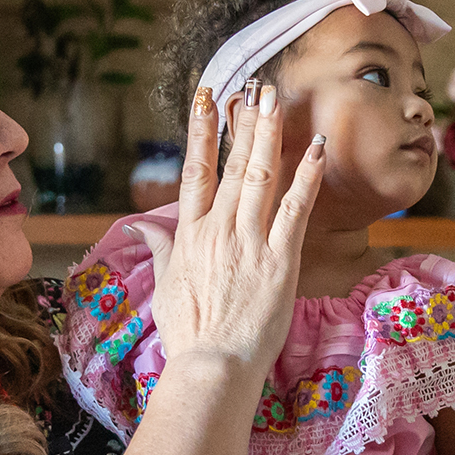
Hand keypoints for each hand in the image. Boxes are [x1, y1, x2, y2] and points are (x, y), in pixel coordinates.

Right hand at [124, 79, 325, 374]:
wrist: (212, 366)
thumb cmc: (189, 333)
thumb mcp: (164, 287)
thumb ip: (159, 249)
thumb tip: (140, 226)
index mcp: (190, 235)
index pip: (195, 170)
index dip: (201, 130)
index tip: (207, 98)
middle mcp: (218, 230)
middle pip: (233, 164)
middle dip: (243, 122)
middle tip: (254, 88)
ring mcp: (249, 242)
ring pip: (260, 176)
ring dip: (268, 134)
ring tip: (274, 100)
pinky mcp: (279, 260)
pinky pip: (295, 209)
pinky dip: (306, 176)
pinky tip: (314, 146)